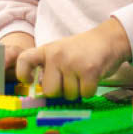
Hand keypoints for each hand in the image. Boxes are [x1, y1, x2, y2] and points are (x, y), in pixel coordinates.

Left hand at [15, 17, 131, 99]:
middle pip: (50, 91)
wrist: (109, 38)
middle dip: (62, 91)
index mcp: (47, 50)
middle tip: (72, 79)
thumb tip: (40, 95)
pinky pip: (85, 94)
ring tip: (84, 75)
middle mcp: (57, 55)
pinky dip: (90, 91)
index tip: (29, 80)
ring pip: (69, 95)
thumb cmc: (83, 50)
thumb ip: (49, 69)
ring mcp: (72, 62)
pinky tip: (93, 77)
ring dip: (78, 91)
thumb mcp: (61, 52)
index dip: (23, 73)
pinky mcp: (89, 70)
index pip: (24, 60)